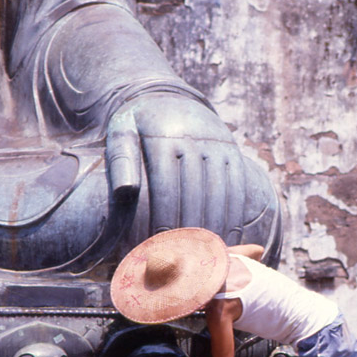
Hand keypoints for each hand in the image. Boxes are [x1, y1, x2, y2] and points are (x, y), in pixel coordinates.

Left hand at [106, 93, 278, 241]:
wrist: (164, 96)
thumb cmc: (135, 124)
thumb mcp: (119, 133)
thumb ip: (120, 161)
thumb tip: (126, 192)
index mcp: (163, 134)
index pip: (166, 186)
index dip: (163, 220)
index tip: (159, 248)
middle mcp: (194, 136)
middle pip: (195, 194)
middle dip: (189, 230)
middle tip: (182, 260)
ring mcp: (217, 143)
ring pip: (219, 193)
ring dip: (214, 226)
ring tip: (204, 255)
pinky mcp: (232, 150)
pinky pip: (237, 186)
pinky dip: (233, 213)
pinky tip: (227, 235)